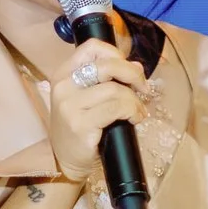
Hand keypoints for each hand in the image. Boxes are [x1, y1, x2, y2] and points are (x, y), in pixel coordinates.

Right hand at [45, 38, 144, 183]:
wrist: (65, 161)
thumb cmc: (78, 127)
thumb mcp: (88, 98)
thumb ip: (108, 79)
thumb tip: (137, 66)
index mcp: (64, 74)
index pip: (92, 47)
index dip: (116, 53)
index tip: (128, 70)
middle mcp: (64, 86)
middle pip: (107, 65)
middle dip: (133, 75)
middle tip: (143, 88)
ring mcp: (70, 106)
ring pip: (115, 90)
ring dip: (135, 100)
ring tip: (138, 111)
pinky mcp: (80, 125)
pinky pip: (116, 108)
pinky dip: (132, 111)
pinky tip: (134, 119)